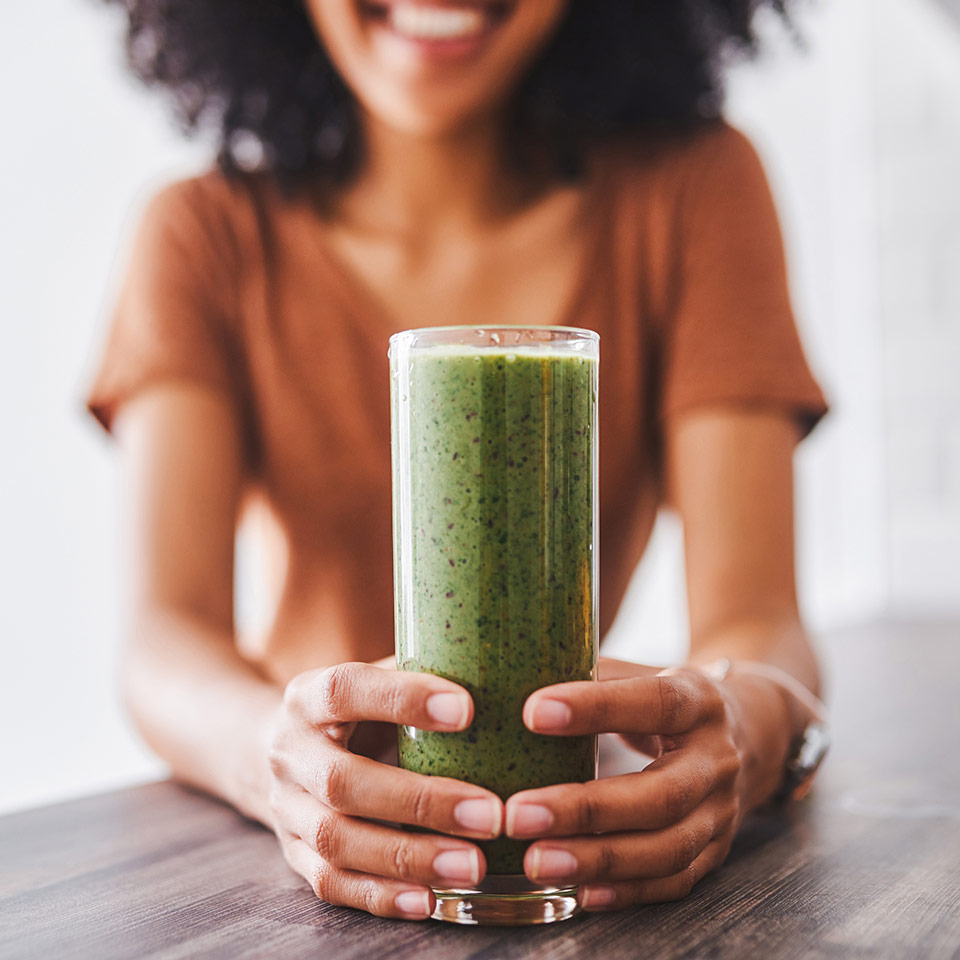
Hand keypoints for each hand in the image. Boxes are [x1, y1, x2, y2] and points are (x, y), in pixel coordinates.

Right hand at [267, 661, 503, 918]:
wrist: (278, 748)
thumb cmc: (355, 708)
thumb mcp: (374, 678)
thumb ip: (420, 671)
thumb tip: (499, 667)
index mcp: (308, 696)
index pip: (345, 690)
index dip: (402, 699)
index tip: (467, 709)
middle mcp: (290, 752)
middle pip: (342, 782)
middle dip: (420, 802)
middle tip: (489, 814)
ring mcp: (287, 808)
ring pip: (337, 841)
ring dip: (409, 858)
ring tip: (473, 866)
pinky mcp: (293, 855)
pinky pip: (332, 883)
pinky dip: (382, 895)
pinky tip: (431, 899)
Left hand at [503, 658, 793, 910]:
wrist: (751, 733)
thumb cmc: (667, 698)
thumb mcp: (643, 672)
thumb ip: (592, 674)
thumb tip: (517, 671)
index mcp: (699, 702)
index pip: (654, 703)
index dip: (596, 708)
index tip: (532, 713)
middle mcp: (717, 760)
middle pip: (660, 794)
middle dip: (585, 809)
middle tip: (517, 814)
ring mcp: (722, 812)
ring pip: (667, 848)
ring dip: (598, 860)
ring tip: (535, 860)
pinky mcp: (717, 852)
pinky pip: (674, 881)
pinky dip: (626, 891)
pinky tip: (579, 892)